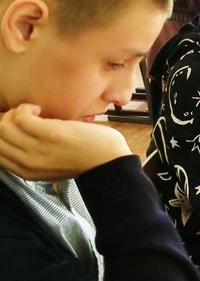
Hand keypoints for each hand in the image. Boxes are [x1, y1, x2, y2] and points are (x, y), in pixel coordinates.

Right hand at [0, 104, 130, 180]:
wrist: (109, 161)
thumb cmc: (83, 157)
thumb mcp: (50, 163)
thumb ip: (32, 154)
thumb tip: (17, 131)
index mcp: (25, 172)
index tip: (11, 123)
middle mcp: (26, 164)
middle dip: (4, 120)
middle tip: (23, 116)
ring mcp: (36, 151)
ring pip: (3, 126)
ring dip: (15, 112)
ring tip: (33, 113)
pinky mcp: (49, 135)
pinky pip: (21, 117)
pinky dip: (26, 108)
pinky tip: (39, 110)